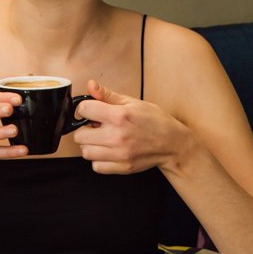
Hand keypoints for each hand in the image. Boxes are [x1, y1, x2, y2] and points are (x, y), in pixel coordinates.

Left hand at [71, 80, 192, 174]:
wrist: (173, 143)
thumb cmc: (155, 120)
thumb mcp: (133, 102)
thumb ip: (108, 95)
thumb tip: (90, 86)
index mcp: (119, 116)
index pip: (84, 110)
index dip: (85, 108)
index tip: (91, 111)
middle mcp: (117, 136)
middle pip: (79, 135)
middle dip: (85, 129)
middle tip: (96, 127)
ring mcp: (119, 154)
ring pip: (86, 152)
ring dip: (90, 145)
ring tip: (102, 139)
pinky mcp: (122, 167)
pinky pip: (96, 166)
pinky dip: (98, 160)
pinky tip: (107, 151)